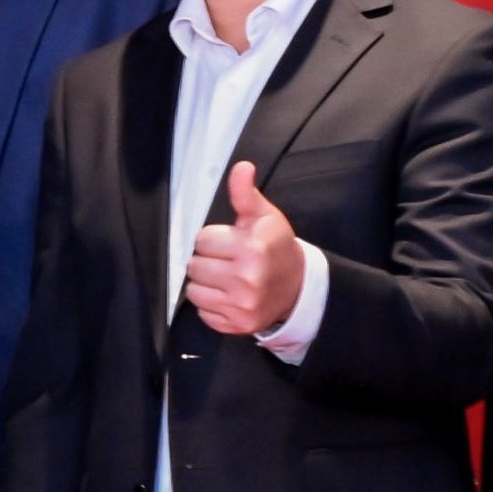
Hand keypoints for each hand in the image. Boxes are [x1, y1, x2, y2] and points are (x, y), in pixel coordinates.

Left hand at [186, 156, 308, 337]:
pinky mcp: (237, 324)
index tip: (231, 242)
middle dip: (208, 260)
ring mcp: (242, 304)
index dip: (214, 239)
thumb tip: (241, 167)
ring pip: (194, 290)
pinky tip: (229, 295)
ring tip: (226, 278)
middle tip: (228, 261)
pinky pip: (203, 312)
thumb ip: (245, 194)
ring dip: (205, 283)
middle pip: (194, 266)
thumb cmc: (276, 247)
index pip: (203, 240)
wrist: (298, 288)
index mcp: (253, 248)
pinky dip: (211, 304)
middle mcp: (247, 278)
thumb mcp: (265, 217)